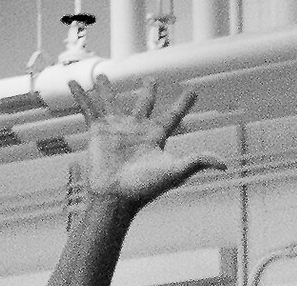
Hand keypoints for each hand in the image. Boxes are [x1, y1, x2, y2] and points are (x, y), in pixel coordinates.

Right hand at [71, 77, 224, 207]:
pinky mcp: (98, 131)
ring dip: (106, 90)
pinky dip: (80, 95)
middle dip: (148, 92)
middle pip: (144, 105)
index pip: (173, 116)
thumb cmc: (144, 188)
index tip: (192, 92)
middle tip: (151, 80)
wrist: (115, 197)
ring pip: (111, 102)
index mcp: (155, 137)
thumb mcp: (174, 172)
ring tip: (102, 78)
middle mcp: (136, 130)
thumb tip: (223, 163)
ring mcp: (116, 129)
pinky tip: (72, 83)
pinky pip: (88, 108)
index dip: (183, 104)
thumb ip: (197, 162)